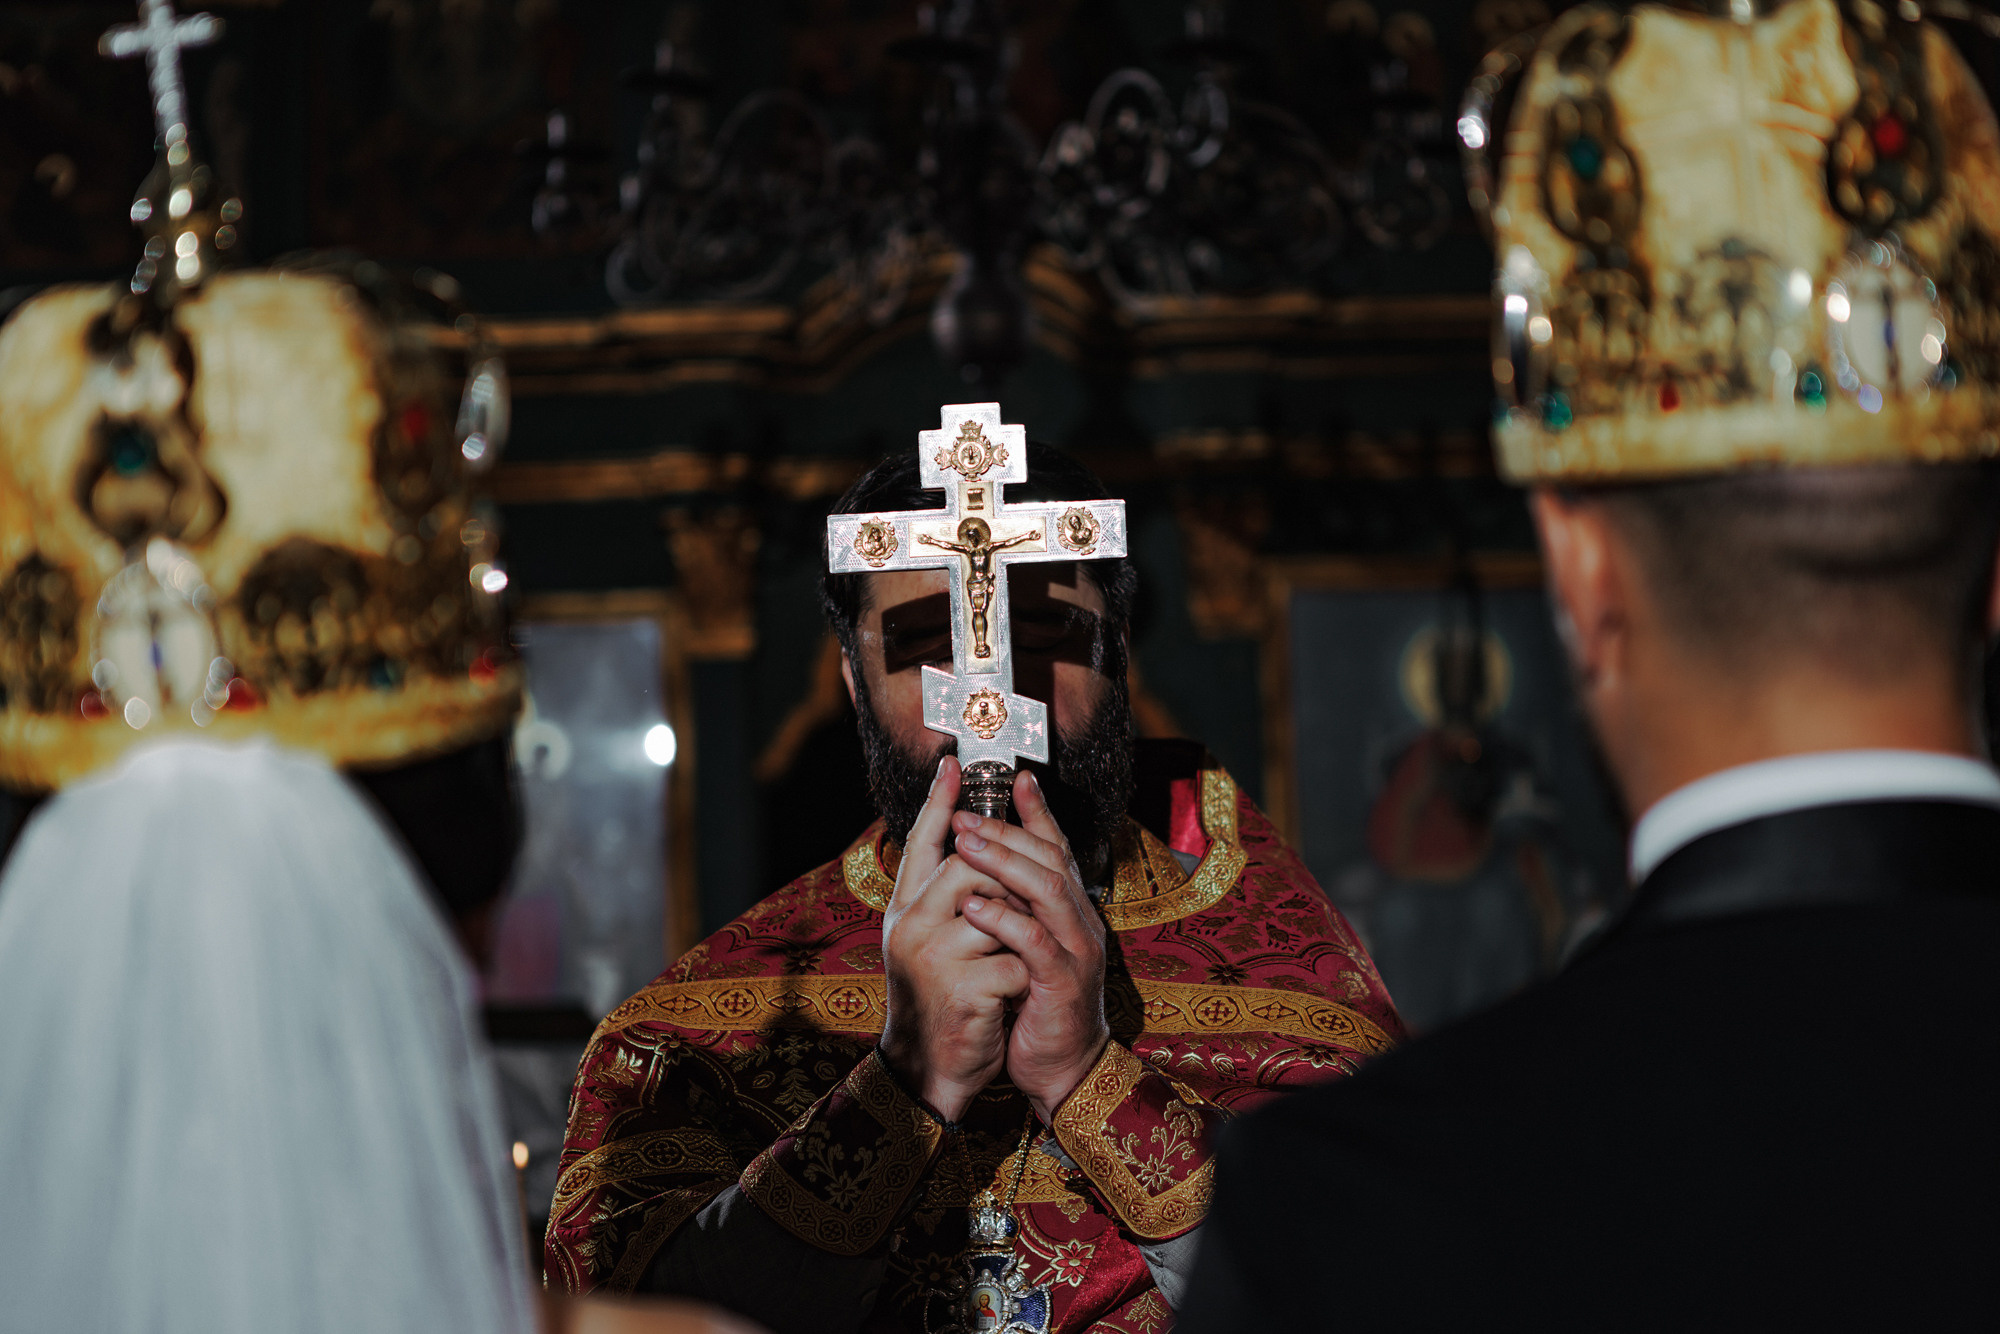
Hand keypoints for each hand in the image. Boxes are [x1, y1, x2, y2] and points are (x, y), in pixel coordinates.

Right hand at [879, 756, 1031, 1122]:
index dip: (937, 801)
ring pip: (999, 911)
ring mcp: (933, 957)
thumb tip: (977, 843)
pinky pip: (1016, 959)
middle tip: (1025, 902)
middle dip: (1008, 878)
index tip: (954, 762)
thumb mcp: (934, 942)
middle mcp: (911, 926)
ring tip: (1018, 956)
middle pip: (969, 865)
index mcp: (904, 910)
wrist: (927, 1073)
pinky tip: (1016, 996)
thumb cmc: (941, 1001)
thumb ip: (948, 897)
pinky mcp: (963, 991)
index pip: (920, 841)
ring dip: (1021, 933)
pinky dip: (1026, 976)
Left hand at [953, 770, 1109, 1123]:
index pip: (1056, 850)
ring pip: (1048, 890)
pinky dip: (1005, 920)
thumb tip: (983, 867)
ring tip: (965, 843)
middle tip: (965, 812)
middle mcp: (1081, 922)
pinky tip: (974, 905)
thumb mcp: (1026, 948)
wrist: (1062, 1069)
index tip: (1015, 776)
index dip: (1038, 812)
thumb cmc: (1036, 1005)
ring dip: (1005, 862)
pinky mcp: (1064, 983)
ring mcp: (1077, 950)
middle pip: (1050, 860)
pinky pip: (1036, 942)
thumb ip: (1015, 908)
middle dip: (1008, 830)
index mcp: (1069, 911)